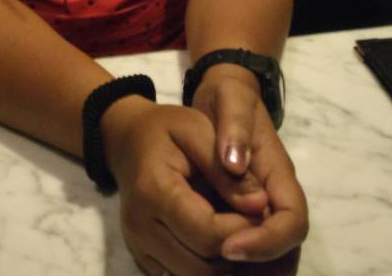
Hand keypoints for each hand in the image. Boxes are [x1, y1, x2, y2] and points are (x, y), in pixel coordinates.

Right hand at [101, 96, 276, 274]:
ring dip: (224, 265)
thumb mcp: (198, 131)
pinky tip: (219, 242)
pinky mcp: (143, 259)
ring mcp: (139, 247)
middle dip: (237, 251)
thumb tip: (261, 205)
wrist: (128, 140)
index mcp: (153, 190)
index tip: (264, 210)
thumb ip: (227, 170)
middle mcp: (140, 227)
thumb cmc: (167, 129)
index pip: (207, 233)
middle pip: (203, 268)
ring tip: (238, 231)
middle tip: (254, 224)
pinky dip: (206, 268)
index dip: (243, 229)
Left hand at [191, 65, 307, 265]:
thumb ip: (234, 127)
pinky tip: (195, 263)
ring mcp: (261, 213)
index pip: (292, 222)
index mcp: (279, 176)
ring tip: (200, 269)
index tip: (227, 245)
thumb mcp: (230, 99)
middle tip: (211, 267)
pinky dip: (226, 268)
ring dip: (242, 272)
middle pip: (285, 254)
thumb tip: (235, 163)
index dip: (266, 241)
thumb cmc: (229, 98)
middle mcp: (276, 201)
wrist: (224, 99)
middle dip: (257, 271)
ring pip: (268, 263)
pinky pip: (245, 257)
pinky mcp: (241, 220)